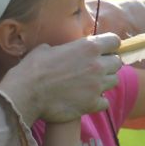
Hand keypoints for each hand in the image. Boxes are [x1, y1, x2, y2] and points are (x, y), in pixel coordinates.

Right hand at [0, 33, 121, 123]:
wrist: (26, 93)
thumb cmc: (33, 68)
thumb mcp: (48, 48)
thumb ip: (66, 48)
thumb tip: (65, 51)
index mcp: (88, 47)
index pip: (115, 41)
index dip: (110, 45)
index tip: (103, 50)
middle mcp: (97, 65)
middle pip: (117, 62)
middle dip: (108, 64)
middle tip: (95, 69)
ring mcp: (97, 85)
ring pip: (114, 81)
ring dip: (104, 82)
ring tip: (89, 84)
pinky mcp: (92, 104)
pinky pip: (105, 102)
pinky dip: (98, 101)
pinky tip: (86, 99)